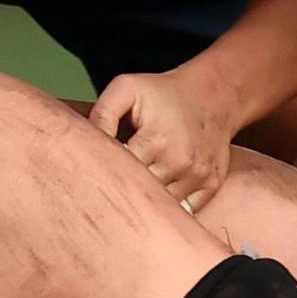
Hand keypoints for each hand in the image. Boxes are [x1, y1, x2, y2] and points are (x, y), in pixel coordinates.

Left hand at [90, 69, 236, 214]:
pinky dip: (169, 206)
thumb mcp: (126, 88)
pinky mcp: (210, 186)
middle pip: (140, 194)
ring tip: (133, 185)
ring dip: (146, 200)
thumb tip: (84, 144)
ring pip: (160, 206)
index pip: (120, 173)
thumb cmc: (163, 92)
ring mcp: (198, 176)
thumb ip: (102, 114)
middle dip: (123, 189)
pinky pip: (184, 209)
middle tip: (111, 181)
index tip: (96, 171)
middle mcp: (180, 162)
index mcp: (157, 139)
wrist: (212, 93)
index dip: (104, 174)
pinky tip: (158, 191)